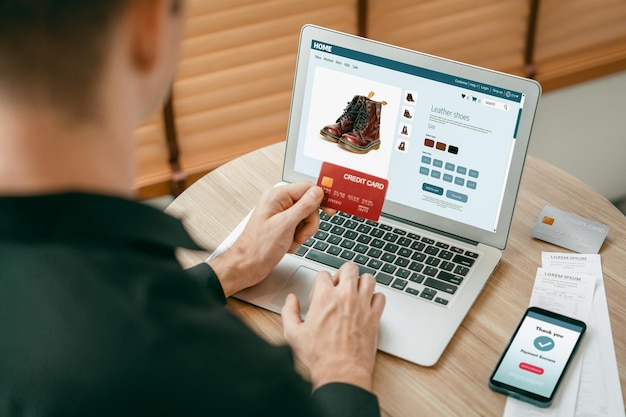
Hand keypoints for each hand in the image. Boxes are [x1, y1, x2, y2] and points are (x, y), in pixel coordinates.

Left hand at [209, 182, 324, 296]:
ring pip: (306, 219)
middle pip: (309, 205)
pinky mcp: (281, 227)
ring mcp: (280, 216)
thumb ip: (304, 206)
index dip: (321, 199)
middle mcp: (279, 203)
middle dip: (309, 223)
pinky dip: (297, 239)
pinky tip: (287, 245)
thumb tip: (318, 192)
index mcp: (277, 196)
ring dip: (303, 233)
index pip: (307, 188)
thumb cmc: (259, 247)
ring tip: (291, 241)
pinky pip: (299, 229)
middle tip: (300, 234)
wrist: (247, 266)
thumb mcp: (286, 224)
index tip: (331, 210)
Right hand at [281, 262, 385, 391]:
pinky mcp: (374, 317)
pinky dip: (375, 298)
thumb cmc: (319, 357)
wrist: (341, 373)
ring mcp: (362, 305)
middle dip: (343, 273)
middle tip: (339, 286)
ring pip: (368, 278)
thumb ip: (289, 312)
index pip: (323, 274)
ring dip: (361, 282)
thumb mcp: (293, 334)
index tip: (319, 295)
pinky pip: (380, 297)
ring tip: (354, 292)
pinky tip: (366, 306)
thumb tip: (291, 300)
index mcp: (324, 297)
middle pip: (349, 268)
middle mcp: (345, 297)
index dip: (319, 283)